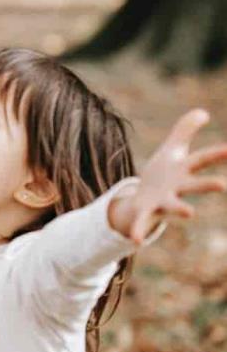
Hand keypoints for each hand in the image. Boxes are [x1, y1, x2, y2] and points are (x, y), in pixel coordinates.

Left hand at [108, 109, 226, 243]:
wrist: (146, 198)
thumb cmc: (165, 172)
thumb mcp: (173, 148)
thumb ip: (185, 130)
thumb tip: (202, 111)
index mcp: (183, 171)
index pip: (201, 160)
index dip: (216, 154)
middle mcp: (177, 188)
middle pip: (194, 185)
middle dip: (207, 184)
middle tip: (223, 184)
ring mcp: (163, 201)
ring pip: (174, 205)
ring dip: (180, 208)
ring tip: (189, 212)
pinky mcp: (146, 211)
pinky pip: (142, 222)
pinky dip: (139, 230)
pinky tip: (135, 240)